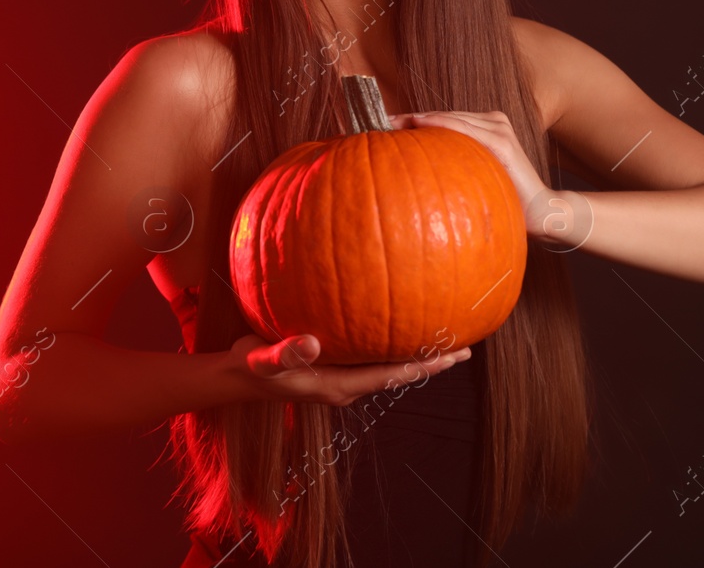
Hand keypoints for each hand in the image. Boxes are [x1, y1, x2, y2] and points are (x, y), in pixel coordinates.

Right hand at [230, 332, 471, 406]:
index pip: (390, 376)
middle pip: (398, 373)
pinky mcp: (336, 361)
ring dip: (415, 351)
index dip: (422, 366)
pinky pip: (372, 352)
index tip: (451, 356)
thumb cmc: (251, 367)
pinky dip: (391, 338)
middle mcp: (348, 383)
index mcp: (339, 386)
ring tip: (444, 334)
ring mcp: (343, 374)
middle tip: (465, 347)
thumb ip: (286, 353)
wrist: (238, 375)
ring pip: (387, 363)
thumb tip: (313, 342)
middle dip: (430, 361)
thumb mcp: (264, 360)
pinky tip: (399, 317)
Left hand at [390, 109, 550, 230]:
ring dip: (420, 119)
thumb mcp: (473, 177)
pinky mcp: (502, 143)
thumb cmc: (505, 198)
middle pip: (443, 116)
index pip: (443, 119)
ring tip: (391, 122)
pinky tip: (419, 123)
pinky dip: (441, 124)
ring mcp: (499, 129)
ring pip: (451, 118)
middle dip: (410, 119)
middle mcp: (493, 122)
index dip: (413, 120)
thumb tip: (412, 169)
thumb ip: (452, 165)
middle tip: (379, 122)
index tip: (383, 124)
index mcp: (486, 127)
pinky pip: (465, 129)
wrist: (540, 213)